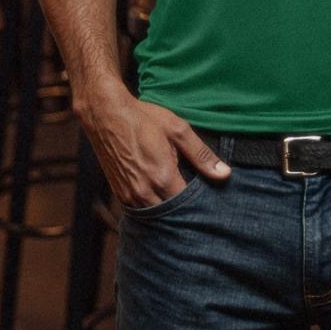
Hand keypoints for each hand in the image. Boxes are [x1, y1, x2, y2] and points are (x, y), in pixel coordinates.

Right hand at [77, 81, 230, 207]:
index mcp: (162, 177)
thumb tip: (225, 174)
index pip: (188, 206)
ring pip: (155, 216)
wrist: (105, 114)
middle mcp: (144, 192)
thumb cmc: (143, 117)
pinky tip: (161, 197)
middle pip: (171, 215)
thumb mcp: (177, 130)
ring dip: (168, 212)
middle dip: (185, 212)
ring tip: (181, 201)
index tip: (210, 202)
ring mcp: (129, 195)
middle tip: (199, 207)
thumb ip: (201, 155)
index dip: (200, 204)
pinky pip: (140, 210)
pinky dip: (153, 207)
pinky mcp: (119, 194)